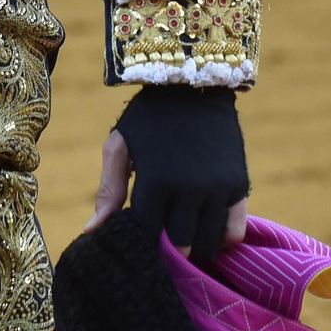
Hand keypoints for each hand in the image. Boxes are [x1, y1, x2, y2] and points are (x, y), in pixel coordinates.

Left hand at [85, 86, 248, 265]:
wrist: (191, 84)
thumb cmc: (147, 117)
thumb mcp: (120, 144)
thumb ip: (108, 190)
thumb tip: (91, 232)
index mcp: (155, 180)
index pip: (148, 234)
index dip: (142, 238)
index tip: (139, 232)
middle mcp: (188, 188)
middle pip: (180, 245)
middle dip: (168, 246)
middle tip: (161, 236)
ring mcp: (217, 188)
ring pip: (207, 244)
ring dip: (194, 246)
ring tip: (182, 233)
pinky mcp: (239, 186)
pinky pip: (234, 232)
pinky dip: (220, 239)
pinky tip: (206, 227)